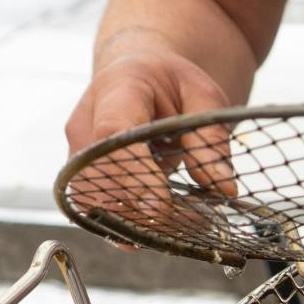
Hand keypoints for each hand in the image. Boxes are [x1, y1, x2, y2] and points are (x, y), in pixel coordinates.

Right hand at [63, 37, 238, 237]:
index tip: (160, 208)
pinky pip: (97, 208)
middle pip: (94, 176)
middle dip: (137, 209)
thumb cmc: (171, 84)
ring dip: (134, 223)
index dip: (134, 175)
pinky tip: (165, 228)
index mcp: (119, 89)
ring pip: (90, 200)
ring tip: (184, 224)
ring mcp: (79, 152)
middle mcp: (87, 122)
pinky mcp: (82, 175)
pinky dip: (130, 225)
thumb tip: (224, 189)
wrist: (137, 76)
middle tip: (191, 222)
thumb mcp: (203, 97)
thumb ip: (211, 139)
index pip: (114, 133)